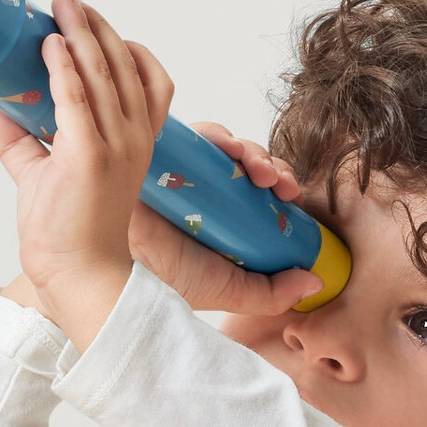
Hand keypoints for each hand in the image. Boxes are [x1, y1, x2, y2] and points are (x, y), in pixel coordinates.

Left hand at [0, 0, 172, 349]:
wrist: (79, 273)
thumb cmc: (70, 233)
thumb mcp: (41, 174)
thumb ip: (19, 138)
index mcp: (136, 143)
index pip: (148, 80)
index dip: (124, 46)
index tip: (92, 23)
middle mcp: (134, 140)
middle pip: (125, 65)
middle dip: (96, 26)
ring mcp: (115, 147)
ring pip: (104, 73)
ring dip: (81, 33)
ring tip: (62, 5)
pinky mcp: (88, 157)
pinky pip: (78, 99)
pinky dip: (65, 68)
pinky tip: (51, 45)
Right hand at [127, 123, 322, 312]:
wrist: (113, 267)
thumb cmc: (162, 278)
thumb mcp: (226, 290)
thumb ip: (269, 292)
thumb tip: (313, 283)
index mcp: (220, 219)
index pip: (259, 193)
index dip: (281, 189)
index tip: (292, 200)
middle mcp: (202, 192)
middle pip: (246, 164)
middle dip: (271, 167)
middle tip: (281, 184)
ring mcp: (179, 170)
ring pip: (224, 146)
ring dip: (249, 151)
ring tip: (257, 170)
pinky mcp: (160, 153)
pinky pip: (192, 134)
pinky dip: (216, 136)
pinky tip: (229, 148)